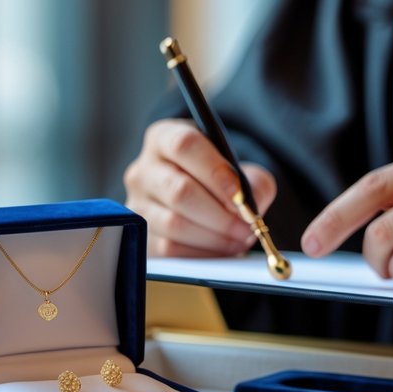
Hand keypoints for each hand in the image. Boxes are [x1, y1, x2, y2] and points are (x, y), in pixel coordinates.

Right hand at [124, 118, 276, 257]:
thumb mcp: (241, 170)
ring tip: (239, 238)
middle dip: (221, 213)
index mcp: (163, 138)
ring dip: (215, 236)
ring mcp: (137, 204)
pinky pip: (170, 249)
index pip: (184, 146)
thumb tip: (253, 205)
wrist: (200, 201)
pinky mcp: (141, 236)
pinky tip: (221, 248)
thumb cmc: (219, 181)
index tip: (241, 196)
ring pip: (174, 223)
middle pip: (179, 190)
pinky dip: (202, 252)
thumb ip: (255, 182)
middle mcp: (143, 169)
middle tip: (247, 225)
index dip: (216, 172)